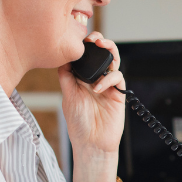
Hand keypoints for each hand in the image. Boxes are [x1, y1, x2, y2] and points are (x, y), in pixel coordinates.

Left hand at [59, 33, 126, 181]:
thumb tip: (62, 57)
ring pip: (113, 61)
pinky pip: (117, 77)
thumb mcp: (67, 96)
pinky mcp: (118, 93)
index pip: (85, 57)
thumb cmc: (79, 124)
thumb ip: (66, 77)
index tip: (80, 37)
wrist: (92, 143)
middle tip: (95, 38)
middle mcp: (96, 80)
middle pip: (101, 55)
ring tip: (102, 47)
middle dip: (100, 42)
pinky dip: (109, 78)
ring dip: (110, 51)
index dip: (84, 45)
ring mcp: (108, 86)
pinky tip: (98, 87)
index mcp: (82, 79)